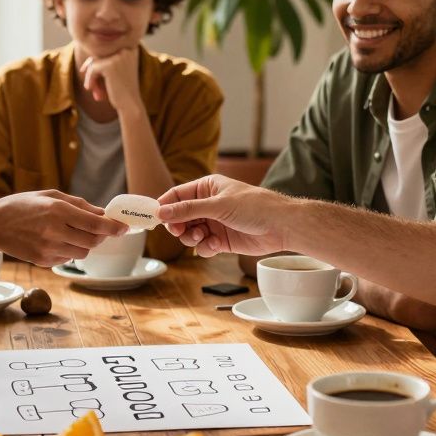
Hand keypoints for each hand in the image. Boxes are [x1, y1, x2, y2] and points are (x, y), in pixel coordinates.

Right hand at [0, 190, 127, 265]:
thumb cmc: (23, 205)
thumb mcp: (50, 195)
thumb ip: (78, 204)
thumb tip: (103, 213)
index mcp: (57, 210)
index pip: (94, 223)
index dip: (113, 227)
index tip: (124, 228)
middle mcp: (54, 231)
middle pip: (93, 240)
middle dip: (101, 235)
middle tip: (100, 229)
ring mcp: (48, 248)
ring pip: (83, 252)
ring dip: (85, 243)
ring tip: (71, 232)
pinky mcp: (43, 261)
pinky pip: (68, 258)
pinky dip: (69, 250)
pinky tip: (55, 240)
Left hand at [79, 47, 140, 113]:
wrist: (131, 106)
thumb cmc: (123, 91)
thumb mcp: (114, 73)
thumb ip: (103, 62)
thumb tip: (87, 60)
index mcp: (130, 49)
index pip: (106, 51)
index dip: (98, 64)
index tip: (94, 78)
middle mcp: (126, 50)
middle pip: (99, 55)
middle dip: (93, 71)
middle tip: (93, 87)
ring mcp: (119, 57)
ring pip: (94, 62)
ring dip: (91, 77)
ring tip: (95, 91)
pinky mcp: (110, 66)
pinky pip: (92, 69)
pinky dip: (90, 80)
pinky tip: (93, 91)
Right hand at [157, 175, 294, 255]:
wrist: (281, 226)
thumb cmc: (254, 207)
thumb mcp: (218, 205)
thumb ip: (188, 210)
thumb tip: (161, 212)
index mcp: (207, 187)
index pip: (177, 195)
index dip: (164, 206)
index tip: (154, 218)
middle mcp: (208, 205)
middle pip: (179, 217)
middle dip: (179, 226)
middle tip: (180, 232)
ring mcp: (214, 223)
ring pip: (190, 233)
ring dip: (192, 238)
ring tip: (203, 238)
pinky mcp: (221, 240)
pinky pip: (203, 246)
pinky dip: (205, 248)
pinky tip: (216, 246)